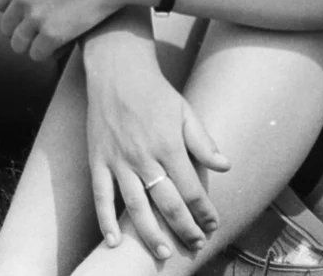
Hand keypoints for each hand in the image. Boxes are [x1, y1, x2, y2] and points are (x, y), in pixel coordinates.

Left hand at [0, 0, 119, 60]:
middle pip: (6, 27)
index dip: (14, 11)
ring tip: (50, 42)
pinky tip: (63, 46)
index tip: (29, 14)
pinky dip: (48, 54)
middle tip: (42, 32)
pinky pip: (38, 55)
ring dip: (33, 46)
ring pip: (18, 45)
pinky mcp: (52, 35)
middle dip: (22, 31)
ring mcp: (34, 17)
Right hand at [84, 36, 229, 257]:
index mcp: (169, 146)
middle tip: (195, 245)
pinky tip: (114, 241)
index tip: (212, 224)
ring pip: (135, 207)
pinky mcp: (97, 160)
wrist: (116, 70)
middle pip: (168, 204)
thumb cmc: (154, 91)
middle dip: (184, 229)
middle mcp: (143, 157)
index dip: (204, 211)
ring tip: (164, 253)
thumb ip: (203, 142)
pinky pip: (101, 196)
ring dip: (150, 234)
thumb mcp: (185, 111)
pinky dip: (105, 220)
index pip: (192, 190)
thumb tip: (225, 167)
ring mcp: (118, 160)